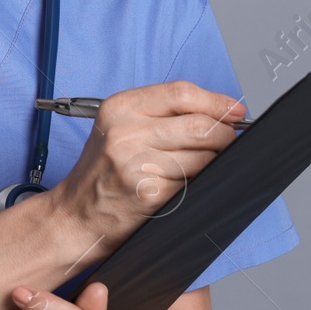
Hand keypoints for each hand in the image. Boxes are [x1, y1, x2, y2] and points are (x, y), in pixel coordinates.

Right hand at [50, 81, 246, 249]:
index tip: (235, 111)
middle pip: (199, 125)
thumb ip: (161, 114)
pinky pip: (194, 182)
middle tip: (225, 142)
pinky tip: (182, 185)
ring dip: (212, 162)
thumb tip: (221, 112)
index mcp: (119, 108)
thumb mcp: (119, 128)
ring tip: (196, 167)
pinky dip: (198, 183)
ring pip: (203, 156)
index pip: (181, 93)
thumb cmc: (103, 172)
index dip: (216, 102)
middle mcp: (125, 133)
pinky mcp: (150, 194)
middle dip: (223, 135)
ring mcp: (137, 164)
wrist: (75, 216)